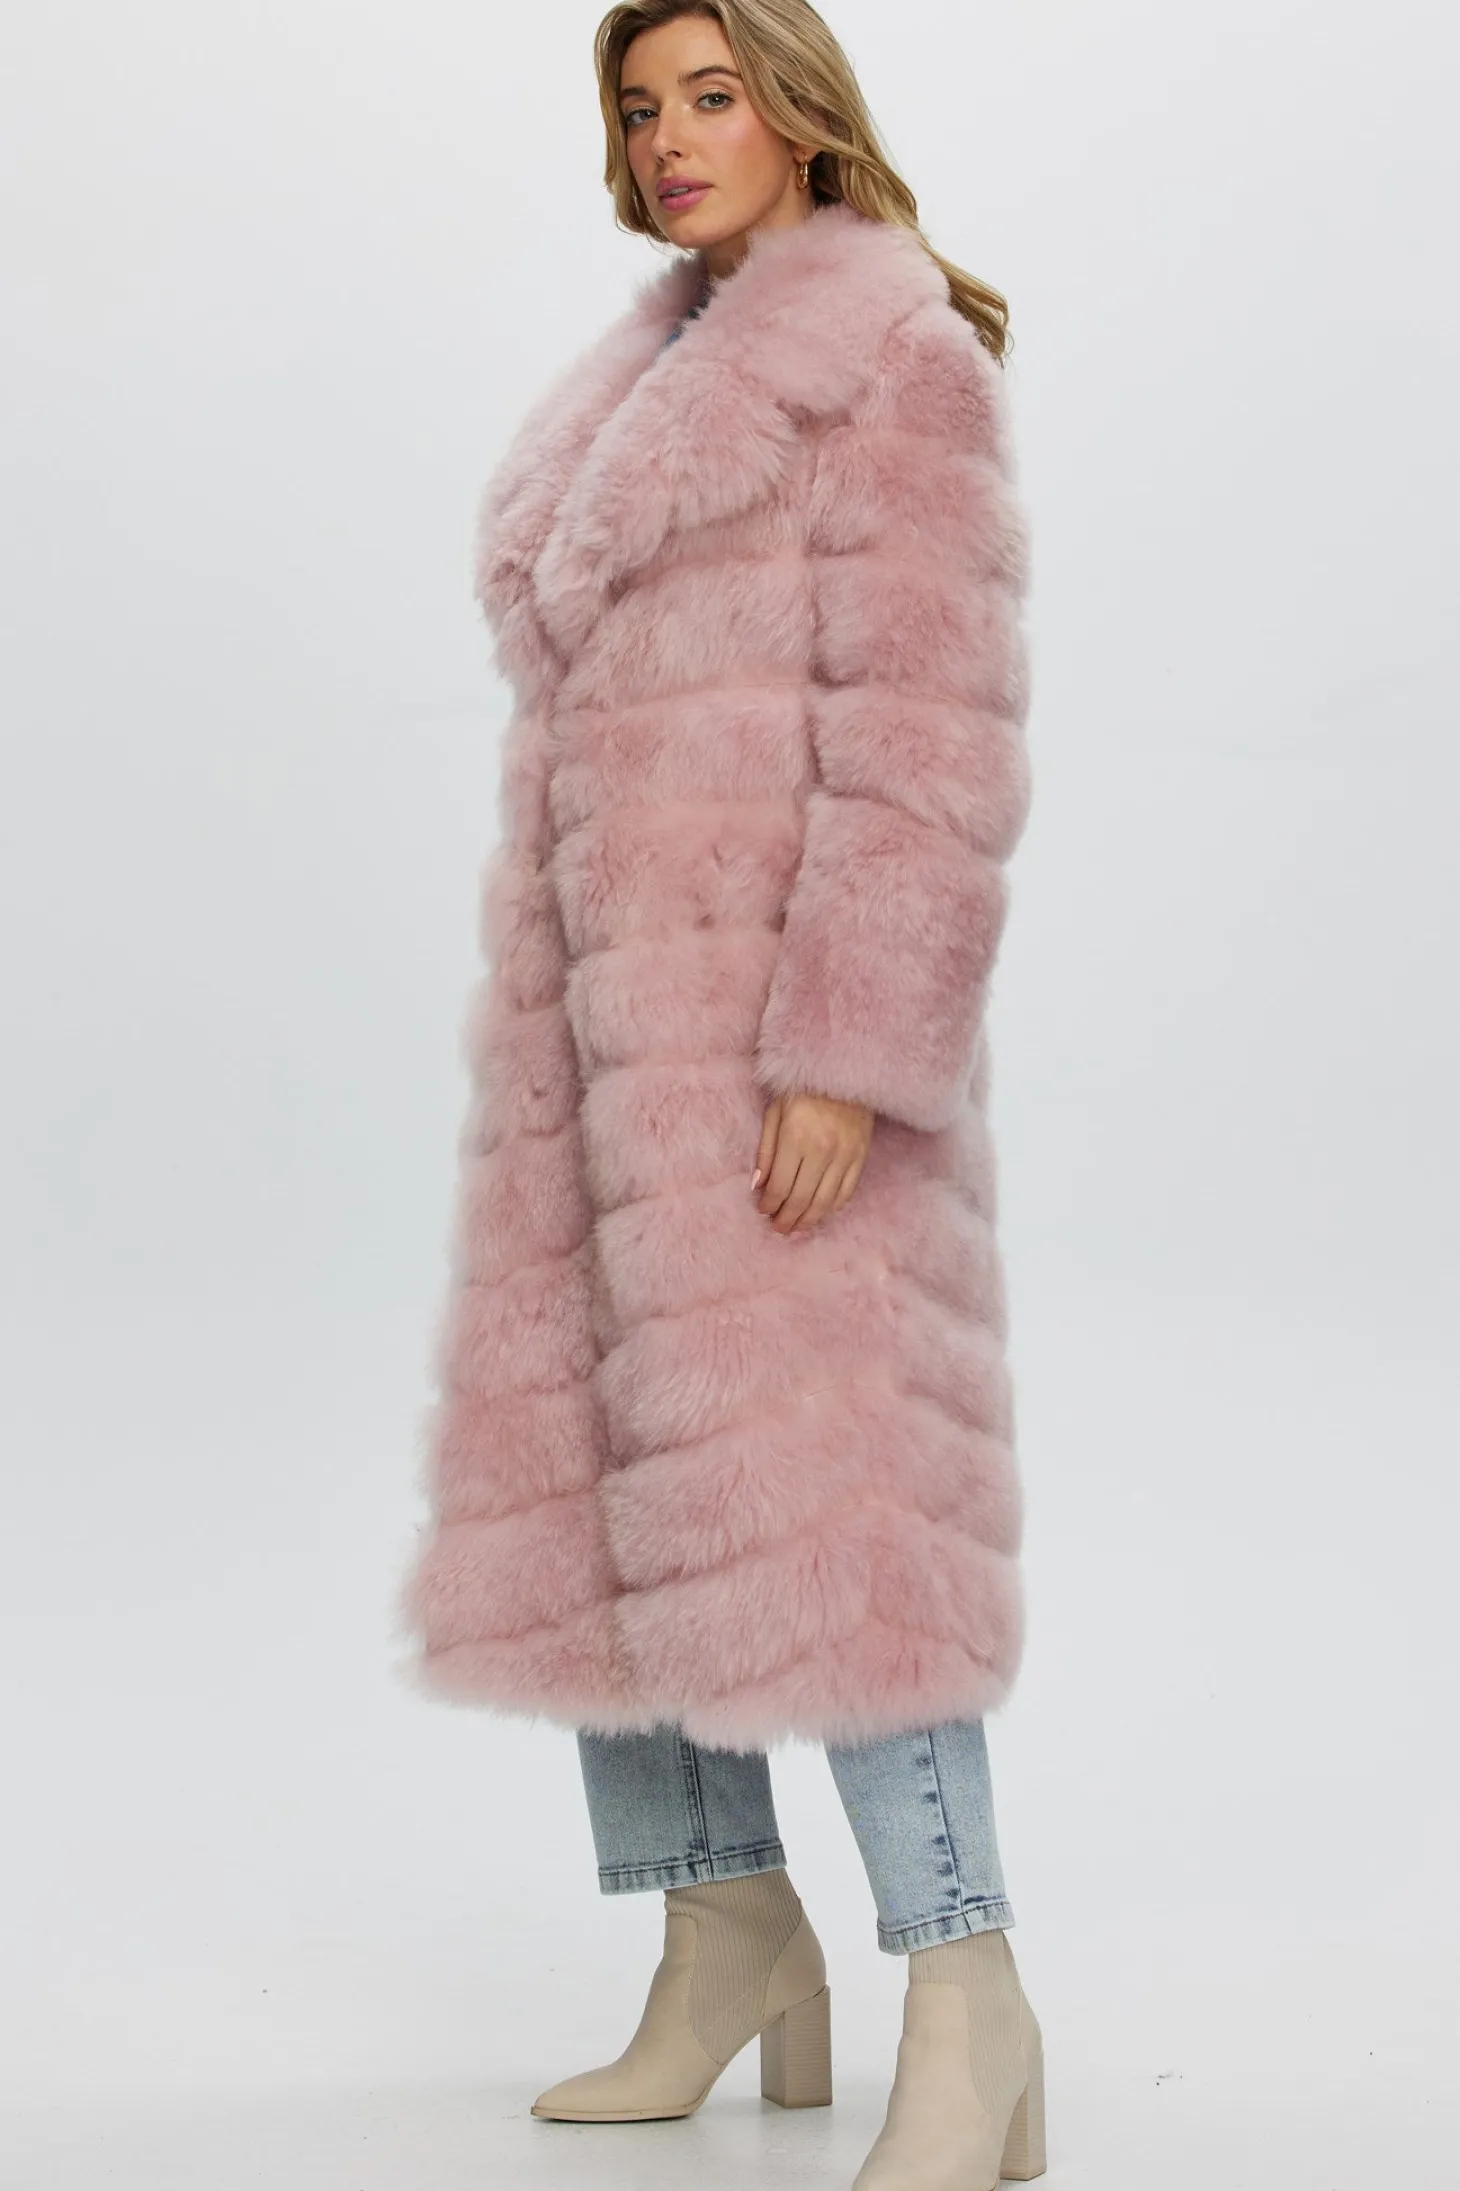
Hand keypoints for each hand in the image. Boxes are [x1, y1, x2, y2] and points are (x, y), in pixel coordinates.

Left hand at [751, 1091, 874, 1234]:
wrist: (845, 1069)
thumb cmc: (802, 1088)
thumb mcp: (775, 1112)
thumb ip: (766, 1150)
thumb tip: (758, 1186)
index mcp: (796, 1138)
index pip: (780, 1186)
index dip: (770, 1204)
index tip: (763, 1211)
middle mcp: (822, 1150)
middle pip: (802, 1199)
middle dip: (787, 1219)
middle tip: (778, 1229)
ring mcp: (845, 1155)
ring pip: (825, 1202)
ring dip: (809, 1219)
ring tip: (797, 1227)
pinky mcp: (861, 1155)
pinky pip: (847, 1191)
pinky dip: (833, 1207)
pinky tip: (821, 1211)